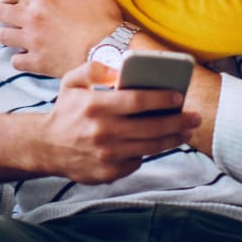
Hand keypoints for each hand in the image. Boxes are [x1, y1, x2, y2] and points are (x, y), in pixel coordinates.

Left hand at [0, 0, 121, 76]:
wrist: (109, 51)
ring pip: (2, 36)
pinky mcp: (37, 63)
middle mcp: (32, 19)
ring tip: (17, 34)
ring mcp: (32, 42)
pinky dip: (19, 57)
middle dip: (1, 9)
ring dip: (8, 33)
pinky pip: (15, 61)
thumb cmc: (103, 18)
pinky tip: (27, 55)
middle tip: (9, 12)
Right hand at [36, 62, 201, 183]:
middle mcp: (102, 131)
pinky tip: (156, 143)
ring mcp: (107, 154)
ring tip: (185, 132)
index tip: (179, 97)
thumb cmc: (66, 111)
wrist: (47, 147)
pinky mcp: (109, 172)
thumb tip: (121, 71)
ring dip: (172, 139)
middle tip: (195, 117)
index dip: (161, 98)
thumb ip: (94, 69)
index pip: (137, 100)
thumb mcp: (71, 82)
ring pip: (150, 147)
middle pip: (151, 126)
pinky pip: (137, 160)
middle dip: (178, 121)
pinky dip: (148, 151)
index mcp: (95, 105)